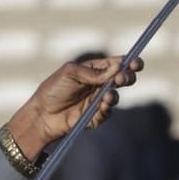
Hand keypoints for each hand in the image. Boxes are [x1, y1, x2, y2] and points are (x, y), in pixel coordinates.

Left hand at [7, 55, 141, 157]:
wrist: (41, 115)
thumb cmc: (52, 89)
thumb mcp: (70, 73)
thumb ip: (94, 72)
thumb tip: (117, 67)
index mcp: (94, 69)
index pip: (117, 64)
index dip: (129, 63)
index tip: (136, 64)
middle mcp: (99, 84)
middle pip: (123, 79)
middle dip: (126, 77)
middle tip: (122, 78)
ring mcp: (98, 100)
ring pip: (116, 96)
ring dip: (115, 94)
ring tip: (107, 96)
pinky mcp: (95, 116)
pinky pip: (107, 113)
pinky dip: (106, 109)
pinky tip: (101, 106)